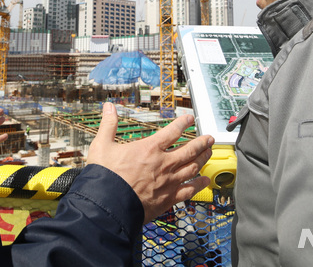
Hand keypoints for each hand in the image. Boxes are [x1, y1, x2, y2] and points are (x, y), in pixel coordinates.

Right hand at [87, 102, 213, 222]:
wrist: (109, 205)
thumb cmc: (105, 176)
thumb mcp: (102, 145)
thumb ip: (108, 125)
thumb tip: (109, 107)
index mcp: (149, 148)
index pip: (172, 131)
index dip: (183, 123)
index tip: (190, 118)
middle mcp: (164, 163)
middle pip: (189, 149)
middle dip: (201, 142)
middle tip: (209, 138)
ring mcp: (169, 181)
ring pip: (193, 167)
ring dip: (203, 158)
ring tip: (209, 152)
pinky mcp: (169, 198)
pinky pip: (189, 189)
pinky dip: (199, 184)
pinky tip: (205, 180)